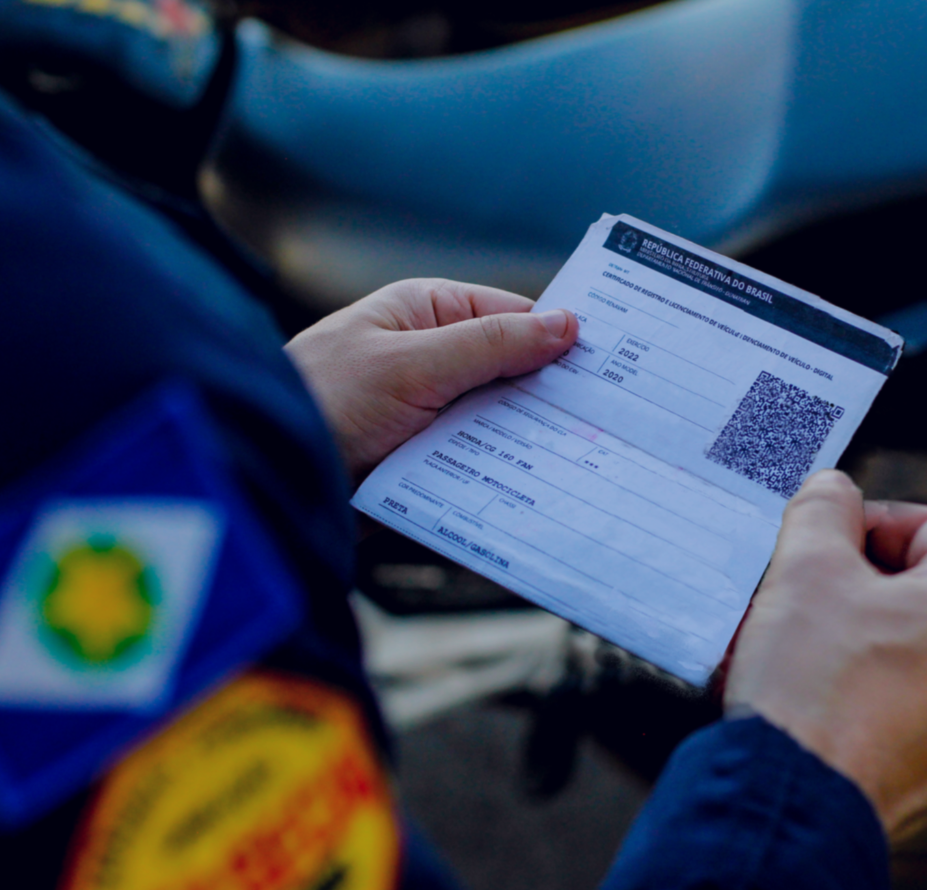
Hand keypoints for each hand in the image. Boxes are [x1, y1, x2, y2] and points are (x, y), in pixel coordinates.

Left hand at [285, 278, 577, 480]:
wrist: (269, 473)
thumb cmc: (323, 399)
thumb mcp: (413, 364)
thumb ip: (490, 345)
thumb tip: (564, 325)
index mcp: (425, 314)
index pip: (511, 317)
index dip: (557, 339)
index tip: (606, 365)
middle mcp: (429, 358)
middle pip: (509, 373)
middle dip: (547, 396)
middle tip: (604, 419)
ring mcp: (425, 411)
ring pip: (495, 422)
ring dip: (525, 440)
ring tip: (581, 457)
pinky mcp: (420, 458)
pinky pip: (472, 461)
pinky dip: (497, 472)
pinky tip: (534, 487)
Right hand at [724, 469, 926, 840]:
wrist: (795, 805)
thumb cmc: (811, 686)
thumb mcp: (806, 566)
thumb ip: (824, 508)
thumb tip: (834, 490)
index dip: (865, 519)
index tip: (816, 535)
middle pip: (916, 586)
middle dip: (847, 578)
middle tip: (792, 586)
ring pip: (902, 642)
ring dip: (843, 628)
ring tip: (784, 638)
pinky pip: (895, 697)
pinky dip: (850, 680)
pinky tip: (798, 687)